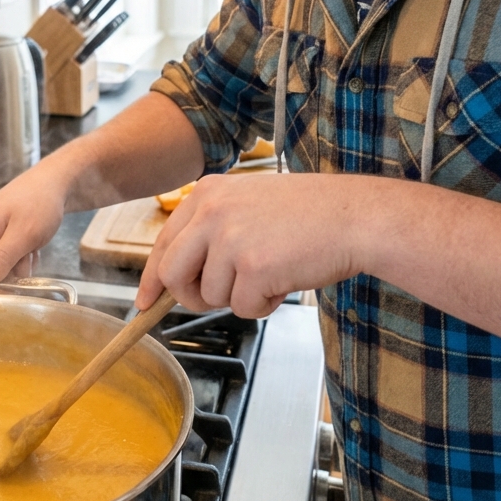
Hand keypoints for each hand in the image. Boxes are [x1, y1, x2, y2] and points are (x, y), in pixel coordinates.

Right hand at [0, 164, 66, 291]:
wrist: (53, 184)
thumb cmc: (39, 202)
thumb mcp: (24, 234)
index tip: (12, 291)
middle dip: (4, 277)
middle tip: (25, 262)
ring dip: (15, 270)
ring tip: (30, 251)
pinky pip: (2, 265)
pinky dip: (18, 262)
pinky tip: (29, 249)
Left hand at [135, 172, 361, 314]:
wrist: (354, 216)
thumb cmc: (309, 213)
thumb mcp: (247, 203)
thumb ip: (211, 229)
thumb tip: (176, 275)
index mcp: (206, 192)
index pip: (163, 243)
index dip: (153, 279)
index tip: (145, 302)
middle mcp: (212, 212)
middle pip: (174, 275)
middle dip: (191, 296)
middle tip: (218, 298)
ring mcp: (231, 239)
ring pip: (211, 296)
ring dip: (240, 296)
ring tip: (272, 270)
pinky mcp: (253, 267)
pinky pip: (242, 308)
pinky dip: (263, 305)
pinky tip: (284, 280)